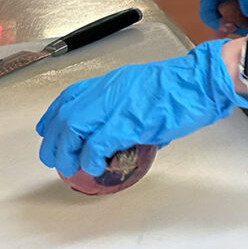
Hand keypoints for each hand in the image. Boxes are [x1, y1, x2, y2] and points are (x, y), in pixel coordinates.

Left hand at [36, 41, 247, 177]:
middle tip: (53, 159)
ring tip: (69, 167)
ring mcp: (118, 103)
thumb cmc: (181, 87)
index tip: (47, 131)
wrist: (201, 81)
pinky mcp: (129, 120)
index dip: (53, 115)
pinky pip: (98, 142)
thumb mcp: (145, 90)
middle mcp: (109, 88)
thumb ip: (130, 109)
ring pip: (74, 126)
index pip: (71, 95)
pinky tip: (94, 166)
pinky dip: (91, 157)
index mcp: (113, 81)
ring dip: (67, 151)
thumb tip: (127, 135)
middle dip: (54, 140)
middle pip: (66, 113)